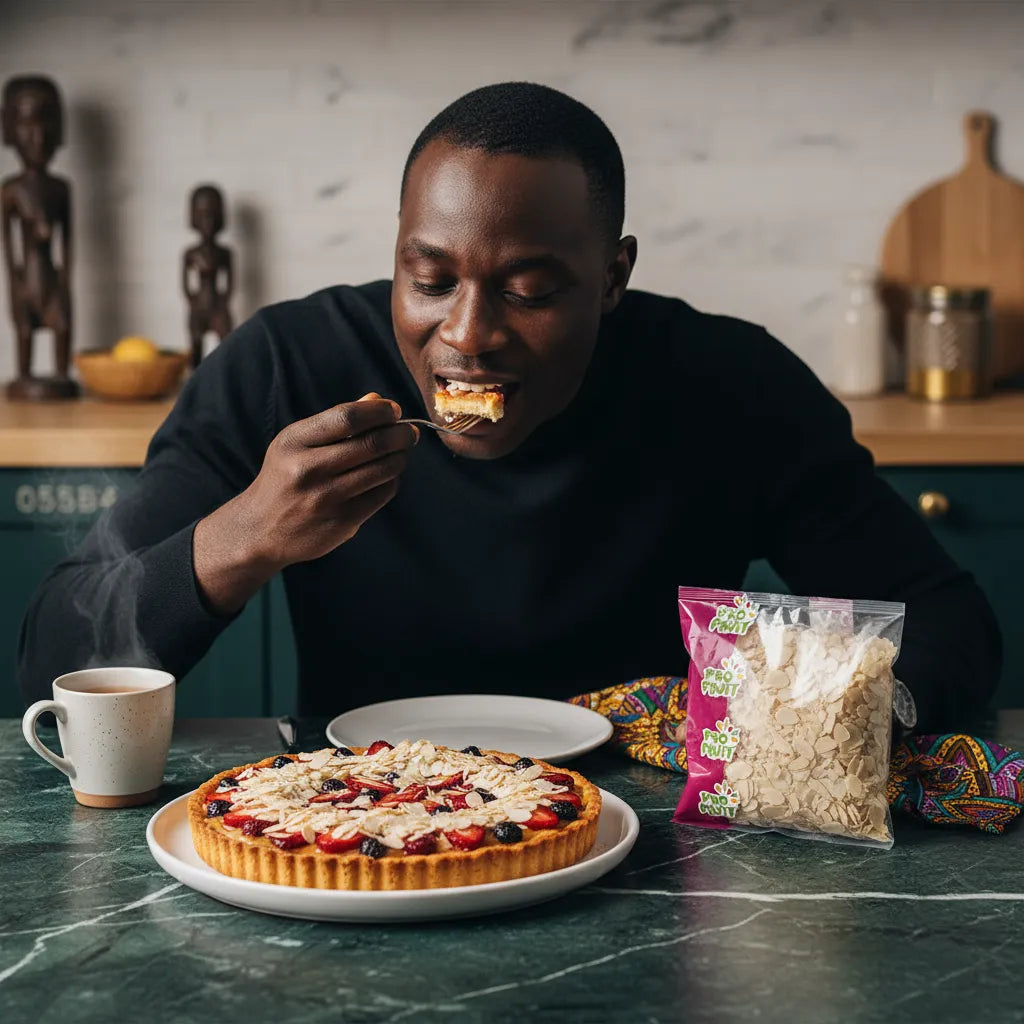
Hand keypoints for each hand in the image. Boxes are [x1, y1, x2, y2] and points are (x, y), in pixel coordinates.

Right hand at [193, 393, 417, 612]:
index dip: (379, 411)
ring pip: (382, 470)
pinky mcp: (341, 522)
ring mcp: (325, 498)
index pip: (347, 417)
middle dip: (400, 434)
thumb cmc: (285, 477)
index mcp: (294, 442)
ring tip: (400, 452)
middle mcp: (307, 469)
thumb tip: (377, 399)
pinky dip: (391, 480)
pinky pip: (382, 494)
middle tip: (409, 432)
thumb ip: (336, 421)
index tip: (393, 411)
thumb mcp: (297, 443)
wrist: (260, 530)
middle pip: (371, 444)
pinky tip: (386, 476)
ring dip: (399, 457)